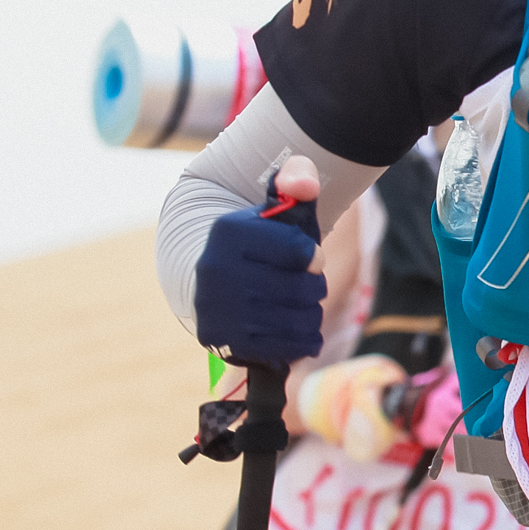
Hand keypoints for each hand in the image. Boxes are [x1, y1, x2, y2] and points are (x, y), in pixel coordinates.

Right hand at [192, 159, 326, 362]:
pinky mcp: (224, 340)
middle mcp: (217, 269)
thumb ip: (296, 180)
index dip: (313, 257)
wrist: (215, 279)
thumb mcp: (275, 206)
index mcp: (230, 231)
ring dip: (309, 316)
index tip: (310, 259)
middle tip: (307, 285)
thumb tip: (305, 184)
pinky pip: (283, 348)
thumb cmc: (259, 243)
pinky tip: (298, 330)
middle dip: (313, 288)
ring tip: (302, 306)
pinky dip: (301, 341)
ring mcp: (218, 308)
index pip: (297, 249)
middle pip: (299, 288)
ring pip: (294, 320)